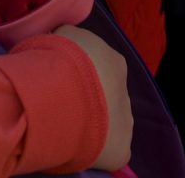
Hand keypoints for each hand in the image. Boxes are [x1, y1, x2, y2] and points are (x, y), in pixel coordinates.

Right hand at [53, 24, 131, 173]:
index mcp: (114, 61)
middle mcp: (125, 91)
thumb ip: (66, 39)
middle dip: (86, 99)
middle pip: (104, 96)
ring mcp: (126, 121)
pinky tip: (74, 143)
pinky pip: (106, 149)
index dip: (76, 73)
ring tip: (65, 123)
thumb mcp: (61, 35)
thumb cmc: (59, 60)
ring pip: (107, 123)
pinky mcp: (122, 149)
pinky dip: (92, 147)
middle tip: (60, 102)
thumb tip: (61, 45)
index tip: (58, 78)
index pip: (97, 67)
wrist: (62, 93)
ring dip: (91, 123)